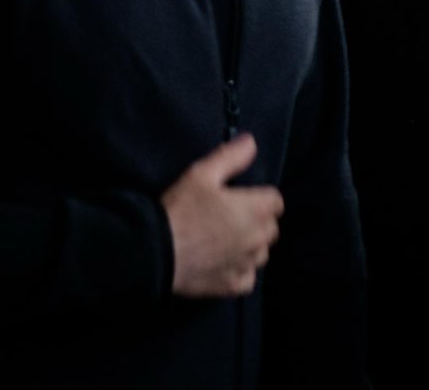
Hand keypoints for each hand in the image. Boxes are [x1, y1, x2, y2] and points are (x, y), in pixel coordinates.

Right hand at [162, 134, 284, 297]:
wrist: (153, 252)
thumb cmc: (179, 210)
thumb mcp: (201, 175)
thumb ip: (231, 157)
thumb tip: (252, 142)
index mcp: (257, 209)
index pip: (275, 201)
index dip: (259, 198)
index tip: (240, 200)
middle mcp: (259, 238)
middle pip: (270, 228)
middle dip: (257, 222)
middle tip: (229, 220)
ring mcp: (247, 264)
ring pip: (261, 254)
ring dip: (250, 248)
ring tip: (225, 243)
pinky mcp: (232, 285)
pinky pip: (248, 279)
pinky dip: (240, 272)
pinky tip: (223, 265)